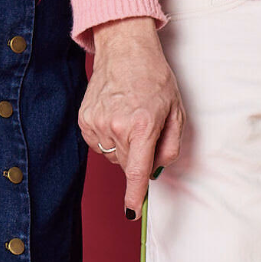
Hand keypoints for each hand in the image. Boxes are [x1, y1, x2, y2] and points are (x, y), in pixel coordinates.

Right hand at [79, 18, 184, 214]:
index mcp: (142, 125)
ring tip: (128, 117)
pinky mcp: (84, 120)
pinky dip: (108, 137)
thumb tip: (156, 170)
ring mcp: (97, 124)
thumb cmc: (154, 77)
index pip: (137, 171)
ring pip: (112, 156)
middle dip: (138, 156)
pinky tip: (115, 116)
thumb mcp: (176, 111)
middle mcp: (116, 127)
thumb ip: (170, 146)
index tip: (132, 212)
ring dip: (122, 146)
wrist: (124, 49)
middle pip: (127, 165)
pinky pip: (99, 145)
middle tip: (145, 129)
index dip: (135, 195)